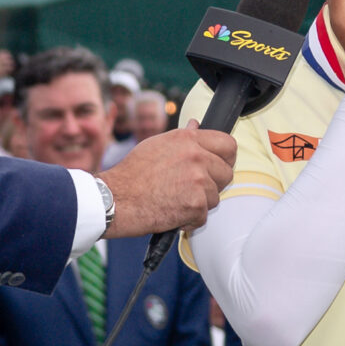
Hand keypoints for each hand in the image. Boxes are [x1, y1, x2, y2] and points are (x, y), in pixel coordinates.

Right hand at [97, 125, 235, 237]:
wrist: (116, 200)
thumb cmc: (131, 174)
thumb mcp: (156, 145)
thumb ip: (183, 138)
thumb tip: (196, 125)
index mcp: (188, 139)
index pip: (228, 144)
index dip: (225, 158)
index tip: (218, 166)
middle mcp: (196, 156)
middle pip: (226, 173)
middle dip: (213, 185)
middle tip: (191, 189)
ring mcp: (198, 180)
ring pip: (215, 197)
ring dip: (199, 204)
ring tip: (174, 200)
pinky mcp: (196, 204)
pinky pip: (204, 216)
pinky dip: (189, 220)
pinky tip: (171, 212)